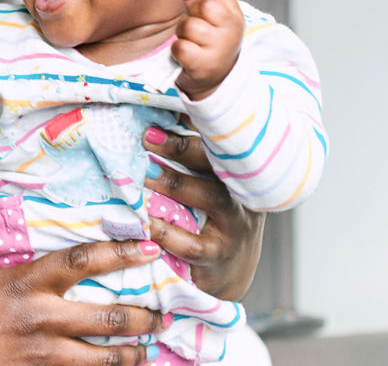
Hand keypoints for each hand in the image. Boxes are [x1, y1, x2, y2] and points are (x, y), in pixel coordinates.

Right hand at [0, 184, 166, 365]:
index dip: (119, 252)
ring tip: (147, 350)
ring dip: (131, 354)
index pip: (81, 261)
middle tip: (162, 312)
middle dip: (142, 315)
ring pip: (103, 358)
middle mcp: (40, 319)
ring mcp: (41, 355)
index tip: (149, 247)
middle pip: (108, 317)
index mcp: (24, 284)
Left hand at [143, 127, 263, 301]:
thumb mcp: (212, 185)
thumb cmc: (213, 217)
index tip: (161, 118)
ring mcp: (235, 226)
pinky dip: (166, 231)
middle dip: (181, 148)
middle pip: (218, 164)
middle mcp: (244, 194)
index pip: (222, 143)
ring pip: (211, 197)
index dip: (196, 126)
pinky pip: (192, 243)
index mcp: (240, 172)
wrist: (231, 272)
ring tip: (143, 175)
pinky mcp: (218, 256)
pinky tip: (145, 220)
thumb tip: (162, 116)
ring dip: (174, 183)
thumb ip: (195, 157)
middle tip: (146, 138)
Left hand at [172, 0, 243, 100]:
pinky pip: (180, 46)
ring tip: (192, 43)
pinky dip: (177, 51)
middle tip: (197, 30)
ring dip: (183, 34)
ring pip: (188, 26)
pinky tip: (187, 56)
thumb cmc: (211, 44)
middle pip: (203, 5)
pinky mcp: (203, 64)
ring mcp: (219, 48)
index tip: (207, 16)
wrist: (215, 79)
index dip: (203, 0)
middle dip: (192, 15)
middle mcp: (231, 31)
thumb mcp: (210, 18)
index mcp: (235, 16)